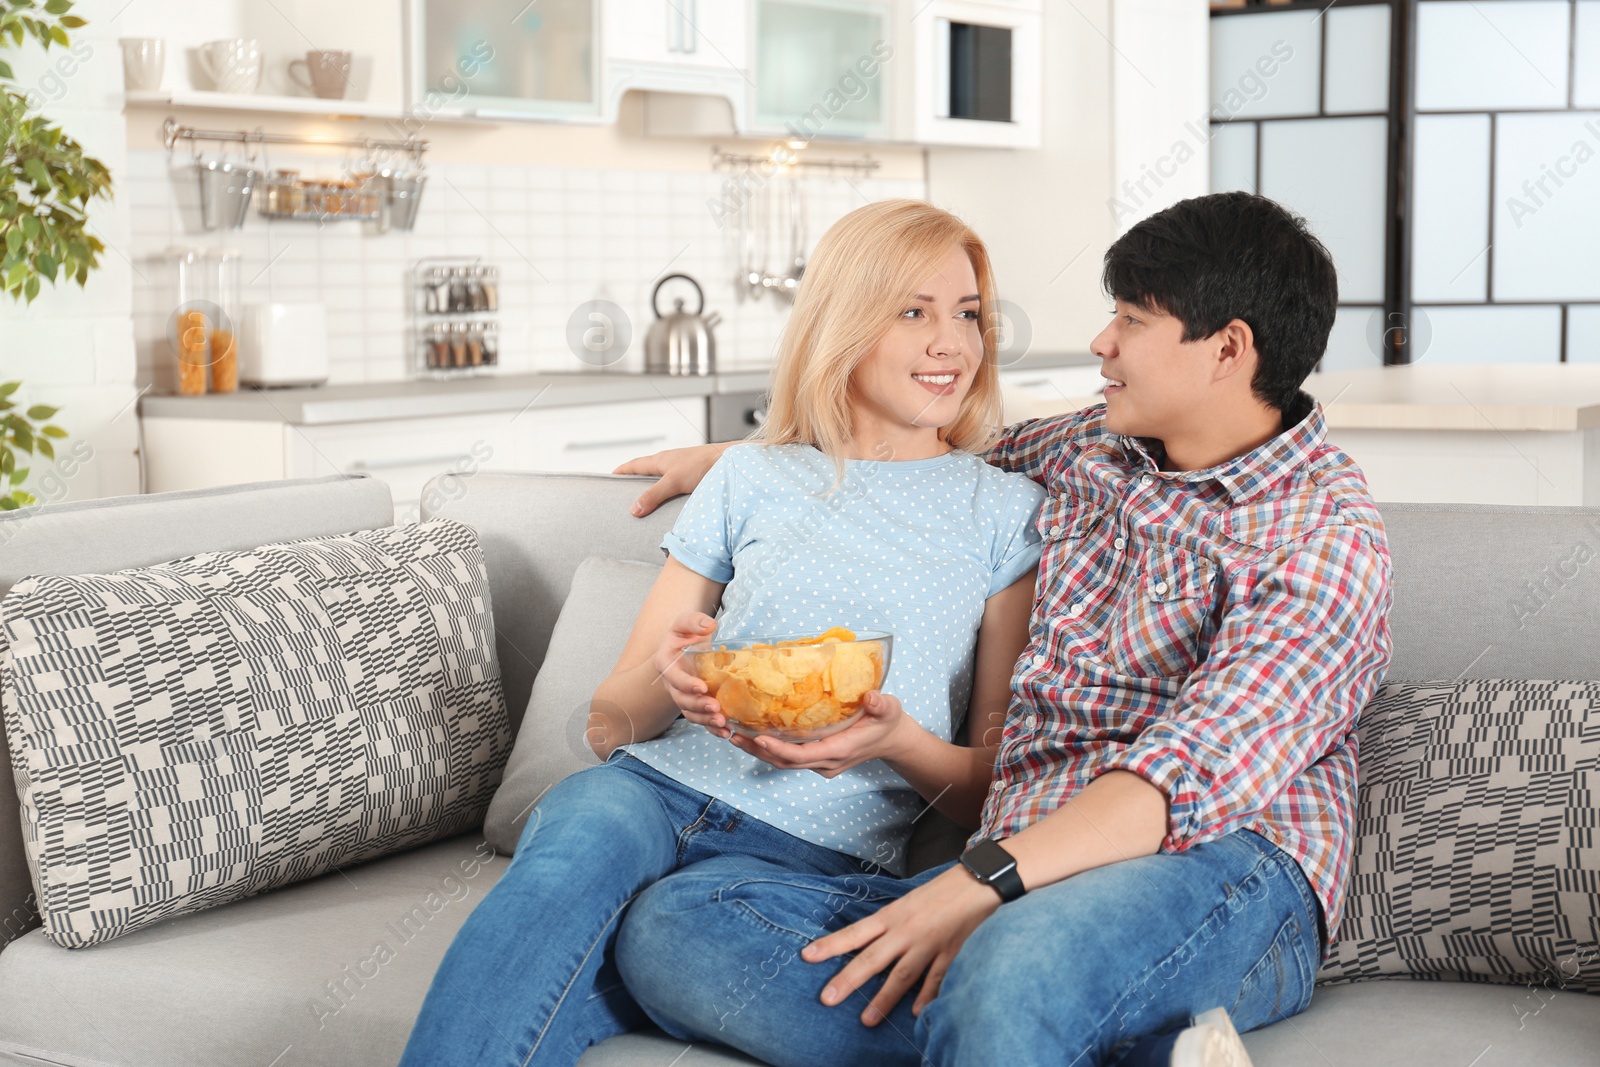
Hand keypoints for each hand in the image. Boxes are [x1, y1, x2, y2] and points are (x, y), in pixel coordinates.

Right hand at [614, 443, 729, 516]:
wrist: (730, 461)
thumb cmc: (703, 465)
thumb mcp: (673, 481)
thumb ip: (653, 495)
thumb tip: (634, 509)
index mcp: (660, 460)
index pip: (634, 465)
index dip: (621, 471)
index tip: (610, 477)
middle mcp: (669, 462)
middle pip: (646, 470)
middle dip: (634, 479)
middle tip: (624, 491)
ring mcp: (682, 468)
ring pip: (661, 477)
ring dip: (652, 486)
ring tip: (646, 500)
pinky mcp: (693, 475)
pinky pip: (674, 483)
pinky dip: (667, 491)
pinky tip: (671, 501)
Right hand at [653, 611, 730, 737]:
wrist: (687, 645)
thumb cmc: (686, 633)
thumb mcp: (686, 622)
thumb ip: (694, 621)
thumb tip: (709, 625)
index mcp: (666, 664)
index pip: (674, 678)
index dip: (687, 684)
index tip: (702, 687)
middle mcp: (672, 684)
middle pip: (682, 700)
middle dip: (699, 706)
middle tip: (716, 708)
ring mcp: (683, 696)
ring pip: (691, 713)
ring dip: (705, 720)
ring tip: (722, 723)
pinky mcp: (695, 704)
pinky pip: (701, 719)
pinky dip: (712, 728)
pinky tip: (726, 732)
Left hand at [730, 691, 915, 777]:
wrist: (892, 740)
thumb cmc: (888, 722)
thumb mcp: (889, 709)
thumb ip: (881, 704)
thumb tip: (872, 697)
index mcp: (839, 750)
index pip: (802, 755)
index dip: (778, 749)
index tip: (757, 737)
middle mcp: (826, 762)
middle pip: (785, 761)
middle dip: (757, 750)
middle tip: (731, 734)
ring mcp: (821, 764)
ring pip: (784, 762)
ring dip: (758, 751)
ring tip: (733, 735)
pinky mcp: (817, 760)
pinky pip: (789, 758)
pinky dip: (769, 748)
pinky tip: (752, 734)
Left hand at [802, 865, 1000, 1024]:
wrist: (976, 882)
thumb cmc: (940, 891)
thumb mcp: (907, 902)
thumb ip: (889, 923)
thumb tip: (866, 941)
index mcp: (893, 915)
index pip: (856, 932)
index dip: (831, 944)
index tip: (808, 956)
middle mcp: (906, 931)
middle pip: (873, 959)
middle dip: (849, 980)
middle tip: (827, 998)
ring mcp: (929, 944)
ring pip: (902, 975)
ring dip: (883, 999)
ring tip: (867, 1020)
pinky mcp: (951, 953)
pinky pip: (937, 979)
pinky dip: (928, 997)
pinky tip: (917, 1013)